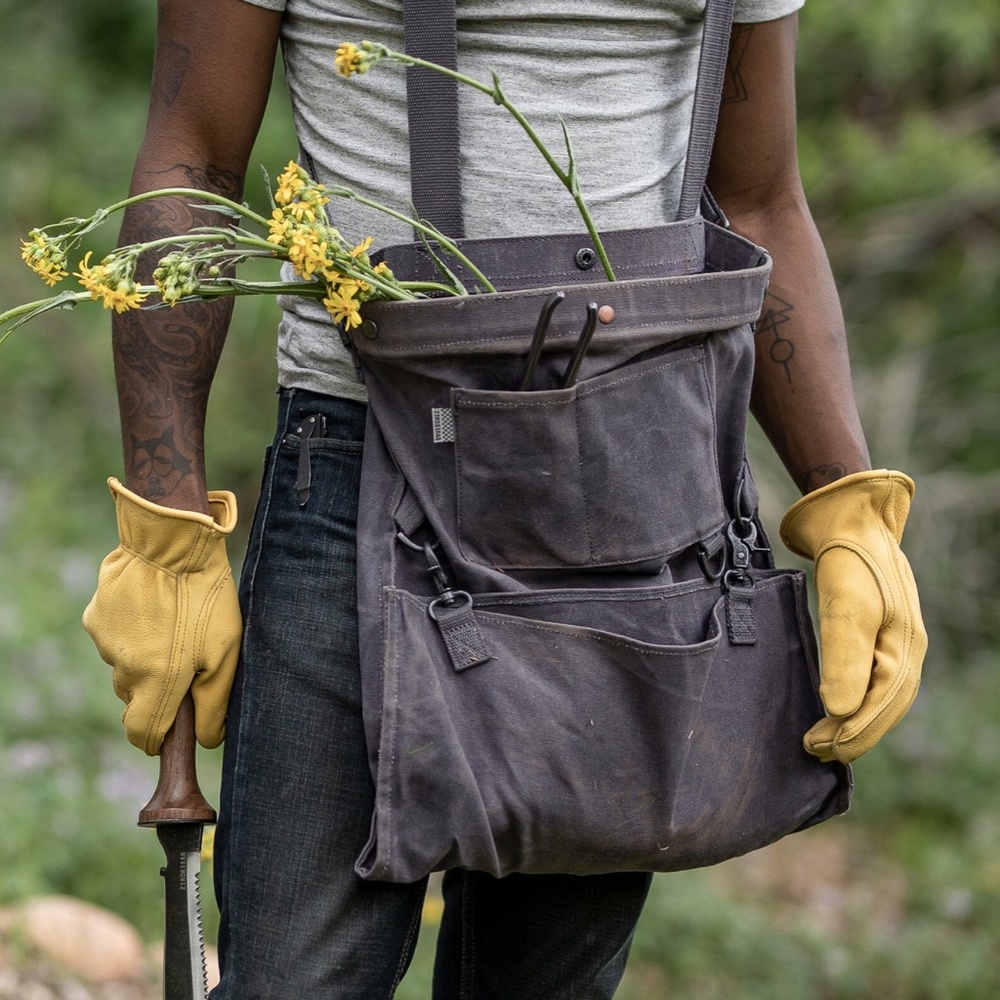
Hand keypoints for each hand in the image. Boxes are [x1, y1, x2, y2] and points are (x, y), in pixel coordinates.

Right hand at [83, 477, 240, 754]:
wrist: (172, 543)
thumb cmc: (206, 597)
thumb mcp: (226, 650)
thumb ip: (216, 702)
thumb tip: (209, 739)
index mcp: (156, 682)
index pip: (141, 732)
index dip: (155, 737)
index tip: (168, 731)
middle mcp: (124, 668)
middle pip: (135, 696)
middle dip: (157, 688)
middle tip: (185, 658)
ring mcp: (106, 641)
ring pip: (125, 664)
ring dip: (145, 656)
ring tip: (173, 624)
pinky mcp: (97, 616)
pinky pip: (115, 636)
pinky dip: (132, 630)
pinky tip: (153, 606)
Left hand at [779, 470, 926, 763]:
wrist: (852, 518)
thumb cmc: (848, 561)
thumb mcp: (844, 609)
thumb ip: (844, 659)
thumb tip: (840, 711)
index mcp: (904, 648)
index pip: (881, 707)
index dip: (853, 734)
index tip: (821, 750)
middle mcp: (907, 650)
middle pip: (885, 708)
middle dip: (852, 735)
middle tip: (814, 751)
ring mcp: (897, 641)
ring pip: (882, 698)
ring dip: (855, 722)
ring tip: (823, 740)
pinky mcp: (880, 632)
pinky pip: (875, 680)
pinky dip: (858, 701)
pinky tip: (839, 709)